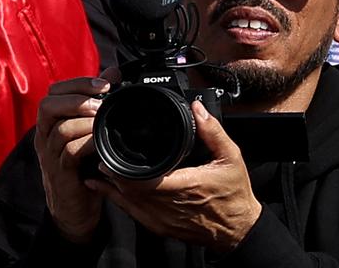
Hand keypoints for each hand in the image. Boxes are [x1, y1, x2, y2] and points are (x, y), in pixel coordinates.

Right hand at [35, 73, 113, 243]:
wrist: (74, 209)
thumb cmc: (82, 168)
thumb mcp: (89, 132)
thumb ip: (96, 102)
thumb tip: (112, 73)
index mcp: (51, 123)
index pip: (54, 92)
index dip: (78, 83)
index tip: (105, 83)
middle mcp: (45, 136)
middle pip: (47, 105)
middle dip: (76, 98)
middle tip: (101, 100)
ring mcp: (50, 155)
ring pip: (58, 128)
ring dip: (83, 121)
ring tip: (103, 119)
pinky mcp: (60, 173)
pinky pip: (68, 153)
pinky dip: (86, 144)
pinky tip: (101, 142)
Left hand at [86, 100, 261, 253]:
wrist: (238, 230)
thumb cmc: (234, 194)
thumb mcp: (231, 158)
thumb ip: (212, 132)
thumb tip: (197, 108)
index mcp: (186, 185)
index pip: (144, 179)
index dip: (123, 167)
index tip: (110, 153)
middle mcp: (170, 205)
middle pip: (129, 188)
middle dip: (113, 171)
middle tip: (101, 154)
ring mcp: (163, 219)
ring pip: (127, 201)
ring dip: (111, 184)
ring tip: (100, 166)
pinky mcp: (160, 227)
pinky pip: (131, 214)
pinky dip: (115, 199)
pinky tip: (102, 187)